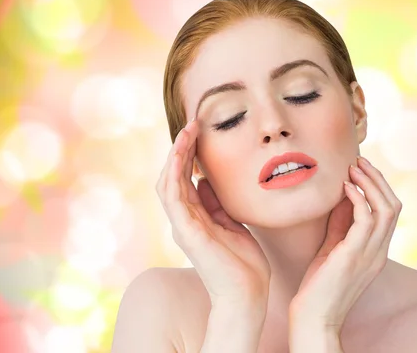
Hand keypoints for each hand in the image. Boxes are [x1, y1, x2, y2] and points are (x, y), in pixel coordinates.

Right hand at [156, 118, 270, 305]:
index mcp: (195, 218)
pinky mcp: (188, 232)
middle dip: (181, 149)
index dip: (189, 154)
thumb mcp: (232, 223)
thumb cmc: (243, 262)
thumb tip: (207, 181)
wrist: (247, 293)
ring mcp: (183, 226)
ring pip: (169, 182)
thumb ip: (218, 204)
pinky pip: (174, 197)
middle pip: (173, 176)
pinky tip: (183, 153)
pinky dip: (175, 173)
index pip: (185, 179)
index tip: (200, 131)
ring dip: (176, 155)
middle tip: (193, 123)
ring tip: (187, 131)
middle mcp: (184, 220)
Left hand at [288, 156, 401, 331]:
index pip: (390, 212)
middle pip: (394, 206)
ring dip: (370, 183)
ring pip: (386, 209)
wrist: (313, 317)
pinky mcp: (354, 255)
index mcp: (377, 251)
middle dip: (378, 179)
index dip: (379, 187)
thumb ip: (341, 226)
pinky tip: (345, 187)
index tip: (361, 169)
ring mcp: (370, 254)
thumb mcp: (333, 249)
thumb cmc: (319, 286)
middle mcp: (379, 252)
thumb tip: (341, 198)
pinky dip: (359, 198)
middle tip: (359, 161)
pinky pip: (366, 219)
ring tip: (353, 168)